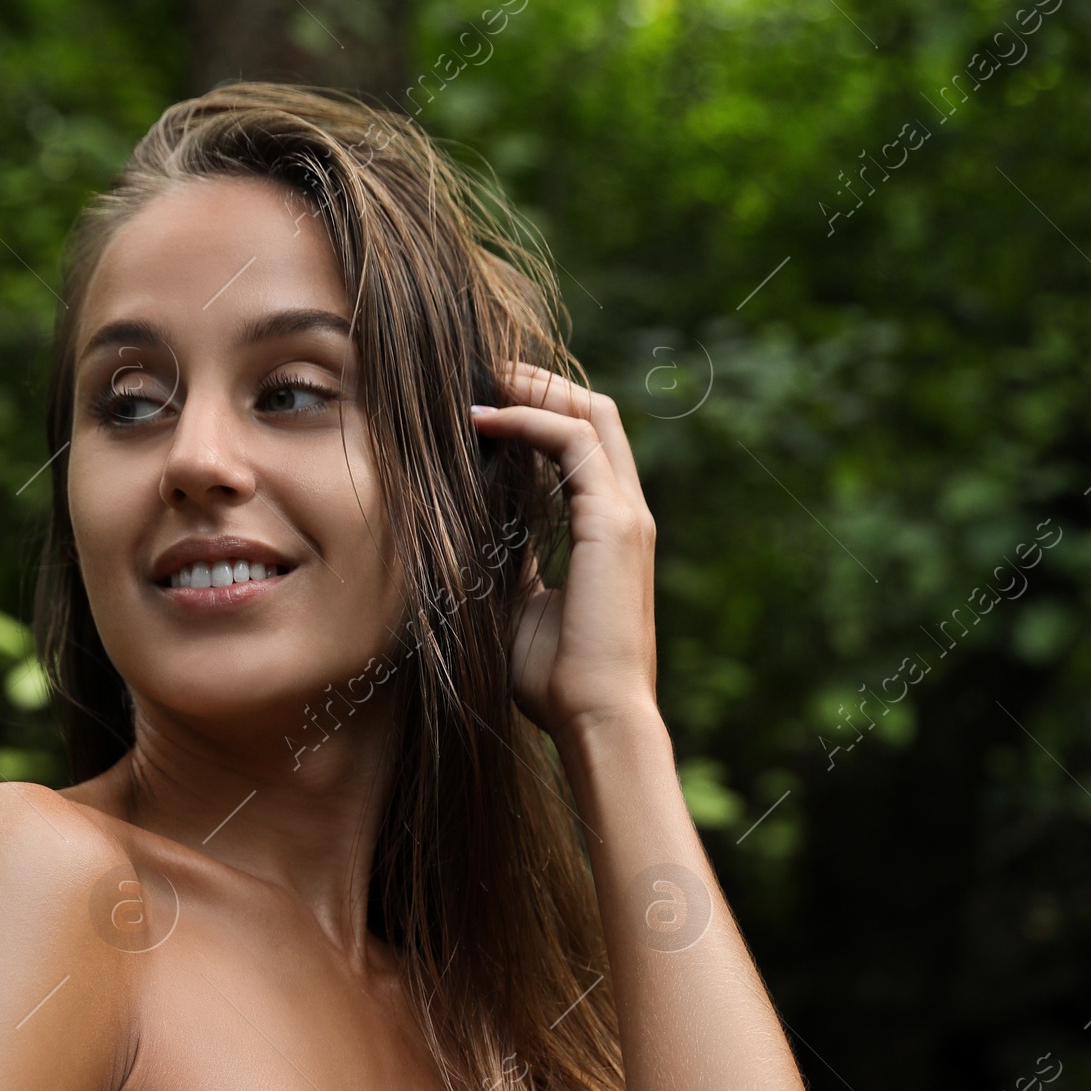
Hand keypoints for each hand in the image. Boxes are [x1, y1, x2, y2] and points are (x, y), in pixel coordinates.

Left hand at [471, 362, 658, 744]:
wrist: (594, 719)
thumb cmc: (555, 682)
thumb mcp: (518, 607)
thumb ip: (506, 563)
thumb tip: (465, 534)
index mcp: (609, 531)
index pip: (584, 445)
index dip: (539, 413)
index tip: (484, 405)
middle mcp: (626, 513)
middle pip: (594, 412)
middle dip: (538, 384)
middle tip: (480, 372)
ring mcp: (625, 514)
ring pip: (589, 413)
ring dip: (531, 390)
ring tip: (477, 381)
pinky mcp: (613, 522)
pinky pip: (572, 442)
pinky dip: (528, 421)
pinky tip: (482, 419)